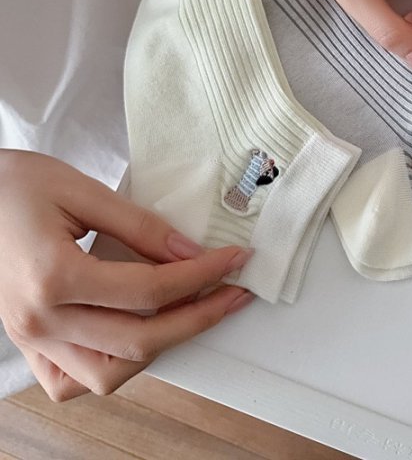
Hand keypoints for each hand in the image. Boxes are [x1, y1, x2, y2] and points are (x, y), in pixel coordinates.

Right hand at [0, 151, 253, 401]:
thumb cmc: (11, 185)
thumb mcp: (81, 189)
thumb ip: (138, 224)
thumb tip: (189, 251)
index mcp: (53, 277)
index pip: (149, 291)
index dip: (201, 277)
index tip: (232, 261)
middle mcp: (40, 320)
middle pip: (138, 342)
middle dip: (198, 318)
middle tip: (232, 293)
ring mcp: (30, 338)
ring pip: (107, 375)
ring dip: (158, 349)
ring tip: (192, 313)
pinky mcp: (26, 342)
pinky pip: (70, 381)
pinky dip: (110, 368)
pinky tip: (135, 338)